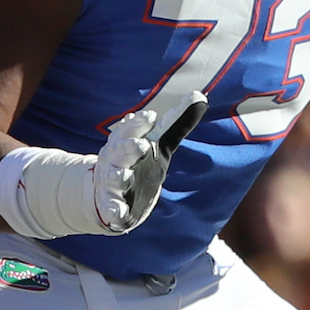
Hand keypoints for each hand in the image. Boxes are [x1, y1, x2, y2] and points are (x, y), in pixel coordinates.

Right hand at [92, 92, 207, 233]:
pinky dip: (112, 209)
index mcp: (126, 141)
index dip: (139, 123)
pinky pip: (110, 207)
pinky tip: (117, 213)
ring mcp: (111, 182)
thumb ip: (178, 123)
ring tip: (125, 176)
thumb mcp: (159, 143)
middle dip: (129, 147)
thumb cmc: (137, 161)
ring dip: (118, 176)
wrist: (108, 192)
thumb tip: (201, 96)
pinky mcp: (111, 205)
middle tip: (141, 145)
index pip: (131, 128)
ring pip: (113, 177)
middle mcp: (115, 159)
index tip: (151, 117)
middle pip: (120, 151)